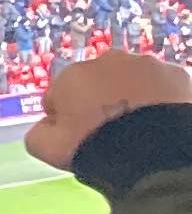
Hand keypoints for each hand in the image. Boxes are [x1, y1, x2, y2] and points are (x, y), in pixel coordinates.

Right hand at [30, 49, 191, 169]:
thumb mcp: (48, 149)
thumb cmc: (95, 148)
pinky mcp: (176, 74)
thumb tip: (42, 127)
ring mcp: (145, 64)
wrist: (151, 153)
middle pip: (98, 82)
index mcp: (71, 75)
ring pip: (132, 80)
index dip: (65, 117)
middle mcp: (107, 61)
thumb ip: (38, 134)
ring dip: (130, 97)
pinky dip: (159, 100)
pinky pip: (162, 86)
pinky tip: (158, 123)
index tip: (75, 135)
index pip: (60, 93)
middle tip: (107, 132)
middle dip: (100, 101)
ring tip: (136, 129)